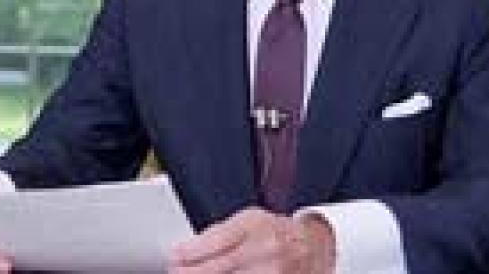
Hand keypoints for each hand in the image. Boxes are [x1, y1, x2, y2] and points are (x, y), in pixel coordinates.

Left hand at [169, 207, 334, 272]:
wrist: (313, 247)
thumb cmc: (276, 232)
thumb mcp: (248, 220)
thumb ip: (220, 233)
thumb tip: (187, 250)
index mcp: (256, 226)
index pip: (218, 240)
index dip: (192, 252)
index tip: (175, 257)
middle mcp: (266, 251)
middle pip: (220, 268)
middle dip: (192, 273)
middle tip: (177, 272)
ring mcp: (273, 273)